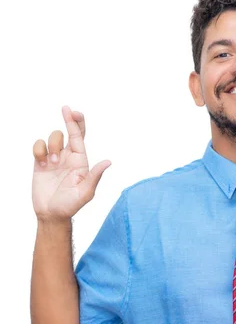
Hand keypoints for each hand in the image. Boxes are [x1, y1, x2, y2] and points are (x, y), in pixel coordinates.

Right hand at [32, 106, 110, 221]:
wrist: (51, 214)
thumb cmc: (71, 205)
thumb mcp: (85, 192)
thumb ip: (95, 176)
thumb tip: (108, 161)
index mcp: (81, 161)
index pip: (80, 138)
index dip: (77, 124)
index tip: (73, 112)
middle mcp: (68, 157)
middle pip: (69, 132)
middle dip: (68, 120)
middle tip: (66, 109)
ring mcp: (54, 158)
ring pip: (53, 138)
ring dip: (52, 146)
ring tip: (53, 163)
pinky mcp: (40, 162)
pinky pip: (38, 146)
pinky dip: (39, 149)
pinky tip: (42, 162)